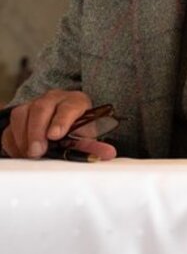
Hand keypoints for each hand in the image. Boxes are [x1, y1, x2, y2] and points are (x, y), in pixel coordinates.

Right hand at [1, 90, 116, 160]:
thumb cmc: (76, 130)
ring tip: (30, 154)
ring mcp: (32, 104)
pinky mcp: (18, 115)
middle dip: (37, 131)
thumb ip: (94, 146)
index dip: (61, 120)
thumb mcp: (86, 137)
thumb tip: (109, 155)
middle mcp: (53, 99)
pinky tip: (21, 152)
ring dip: (23, 137)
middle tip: (38, 151)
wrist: (61, 124)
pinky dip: (14, 141)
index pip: (69, 107)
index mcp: (74, 101)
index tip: (55, 135)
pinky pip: (10, 126)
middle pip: (41, 108)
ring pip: (21, 114)